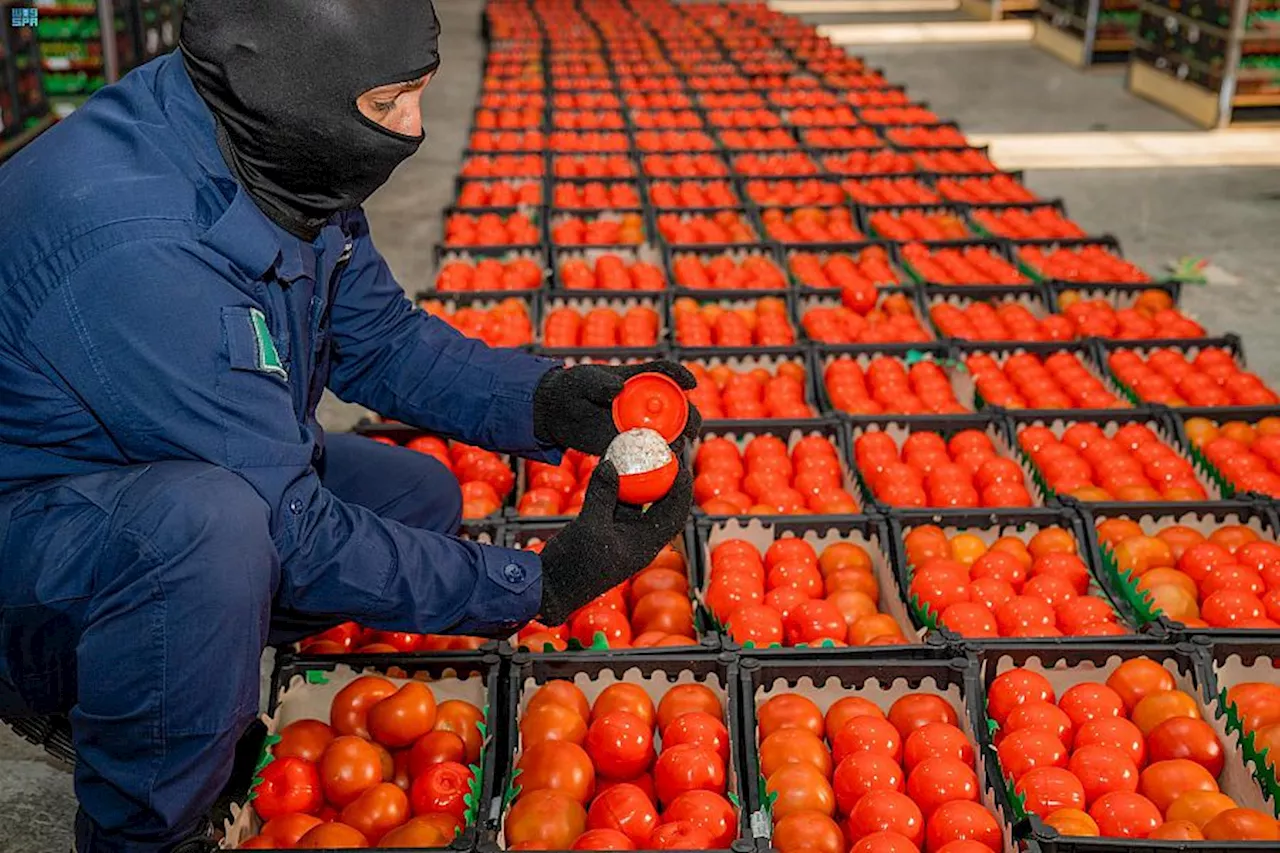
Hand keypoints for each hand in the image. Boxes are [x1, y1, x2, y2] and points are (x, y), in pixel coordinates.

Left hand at [533, 360, 701, 455]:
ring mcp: (639, 425)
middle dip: (690, 418)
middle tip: (688, 430)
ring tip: (674, 451)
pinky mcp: (630, 445)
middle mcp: (645, 402)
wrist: (556, 414)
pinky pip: (649, 454)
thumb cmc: (572, 388)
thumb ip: (598, 383)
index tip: (691, 383)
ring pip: (670, 434)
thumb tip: (616, 390)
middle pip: (679, 408)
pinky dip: (659, 460)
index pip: (666, 372)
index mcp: (639, 379)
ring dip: (678, 442)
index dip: (681, 375)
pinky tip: (661, 468)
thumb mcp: (582, 381)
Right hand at [537, 451, 693, 624]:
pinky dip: (615, 487)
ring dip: (637, 480)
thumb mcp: (590, 526)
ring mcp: (621, 535)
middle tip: (661, 454)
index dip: (681, 489)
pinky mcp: (604, 530)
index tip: (681, 465)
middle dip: (662, 480)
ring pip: (636, 502)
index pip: (674, 514)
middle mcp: (638, 539)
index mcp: (645, 544)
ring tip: (638, 455)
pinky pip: (615, 504)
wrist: (549, 587)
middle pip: (659, 505)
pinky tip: (609, 467)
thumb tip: (611, 464)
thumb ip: (602, 494)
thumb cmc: (575, 565)